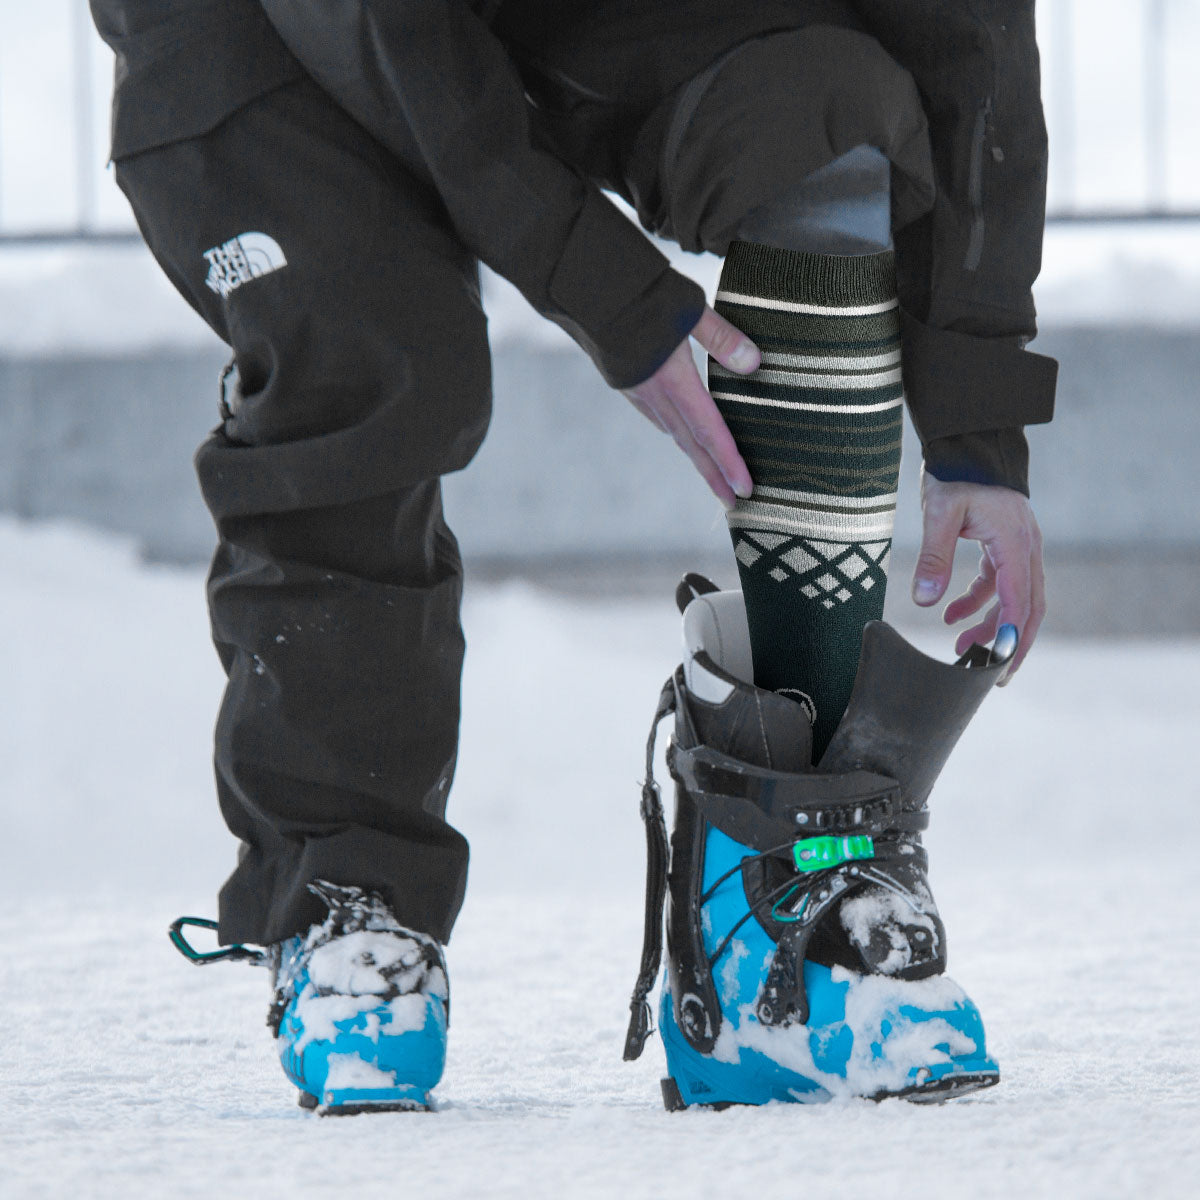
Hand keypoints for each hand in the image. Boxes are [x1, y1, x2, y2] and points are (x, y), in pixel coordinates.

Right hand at [621, 306, 757, 506]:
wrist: (579, 285)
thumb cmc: (638, 291)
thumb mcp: (689, 307)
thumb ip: (721, 337)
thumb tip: (754, 364)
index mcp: (672, 380)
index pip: (708, 431)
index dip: (728, 463)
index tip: (744, 489)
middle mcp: (653, 394)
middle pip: (690, 445)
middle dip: (713, 475)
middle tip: (734, 502)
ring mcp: (636, 391)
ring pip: (673, 432)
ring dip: (696, 456)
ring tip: (714, 473)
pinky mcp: (626, 381)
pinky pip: (656, 416)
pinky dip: (676, 431)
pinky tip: (682, 431)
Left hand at [912, 473, 1045, 681]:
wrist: (969, 441)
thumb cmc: (957, 473)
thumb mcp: (940, 513)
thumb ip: (933, 557)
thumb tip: (924, 601)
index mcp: (1015, 542)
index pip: (1019, 599)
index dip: (1012, 634)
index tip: (999, 663)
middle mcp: (1026, 548)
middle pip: (1029, 607)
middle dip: (1013, 643)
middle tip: (993, 676)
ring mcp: (1019, 547)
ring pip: (1015, 598)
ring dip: (992, 626)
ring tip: (961, 647)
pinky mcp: (1004, 545)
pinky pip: (998, 583)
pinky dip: (979, 603)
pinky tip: (950, 615)